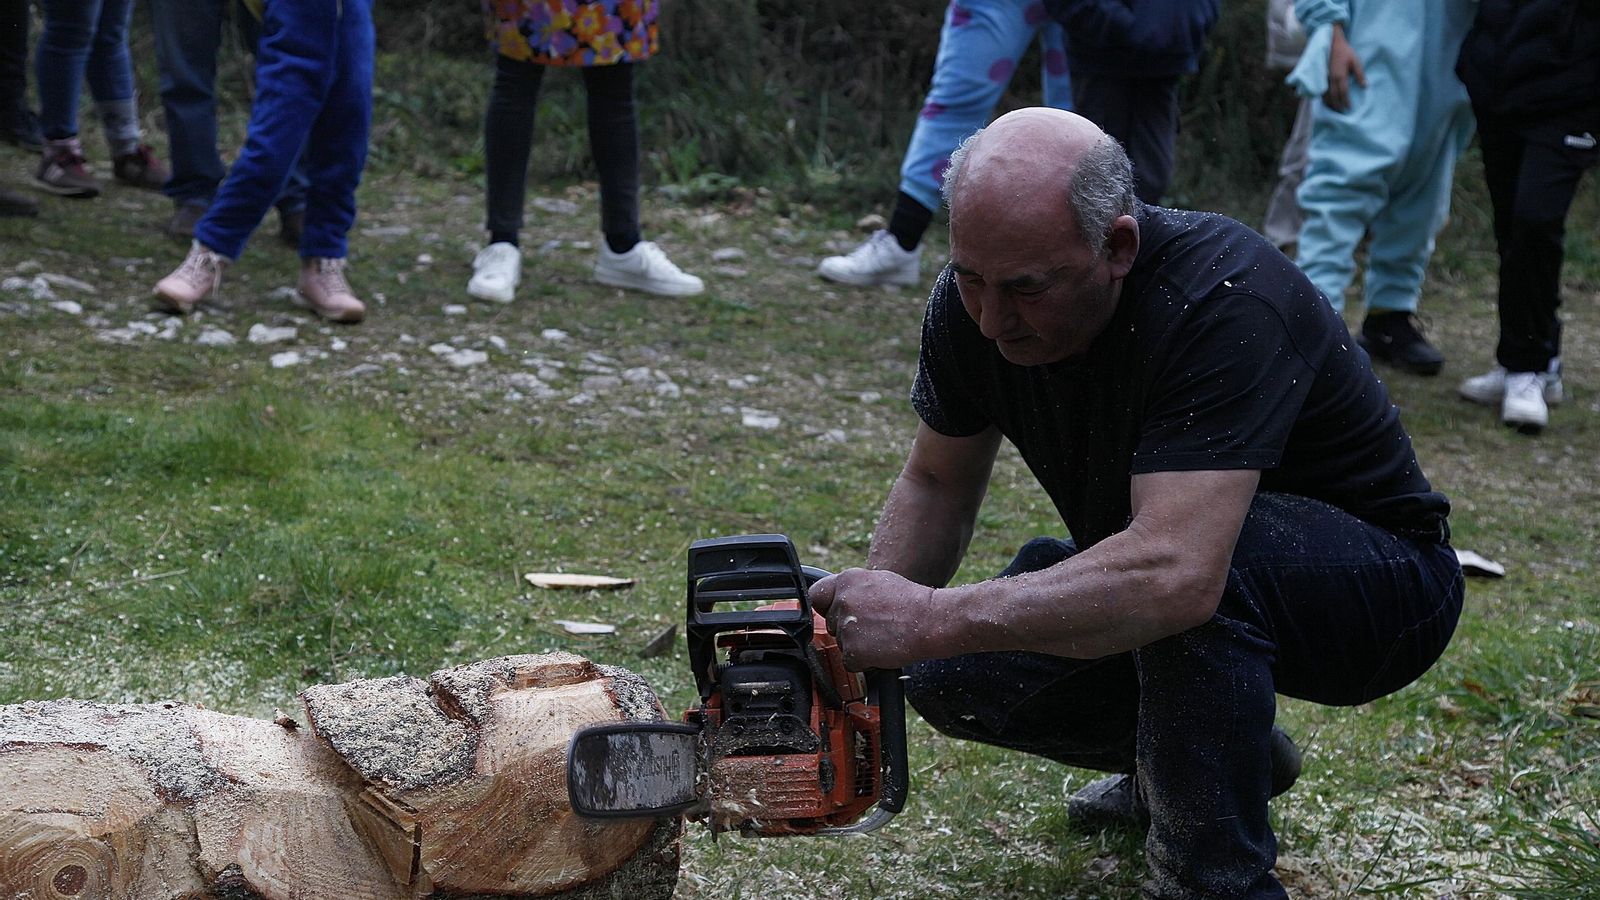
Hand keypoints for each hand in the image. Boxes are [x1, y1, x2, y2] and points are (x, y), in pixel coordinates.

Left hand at [808, 568, 940, 670]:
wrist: (931, 620)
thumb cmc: (912, 602)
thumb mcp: (878, 581)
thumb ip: (854, 589)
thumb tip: (840, 598)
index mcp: (847, 580)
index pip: (817, 596)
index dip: (827, 608)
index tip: (840, 614)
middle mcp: (842, 601)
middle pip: (832, 623)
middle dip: (848, 629)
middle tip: (874, 627)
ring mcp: (846, 626)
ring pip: (841, 643)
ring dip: (857, 645)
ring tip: (882, 636)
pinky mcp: (853, 650)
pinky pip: (850, 662)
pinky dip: (865, 662)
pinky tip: (883, 649)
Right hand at [1323, 23, 1365, 111]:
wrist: (1332, 43)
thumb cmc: (1345, 52)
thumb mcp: (1356, 61)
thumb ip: (1360, 74)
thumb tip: (1365, 86)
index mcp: (1340, 76)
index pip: (1343, 93)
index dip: (1345, 102)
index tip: (1348, 108)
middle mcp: (1331, 79)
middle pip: (1333, 96)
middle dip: (1337, 105)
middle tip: (1341, 112)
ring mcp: (1324, 78)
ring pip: (1325, 95)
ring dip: (1329, 103)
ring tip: (1333, 109)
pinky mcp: (1321, 76)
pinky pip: (1321, 90)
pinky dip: (1324, 97)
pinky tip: (1326, 100)